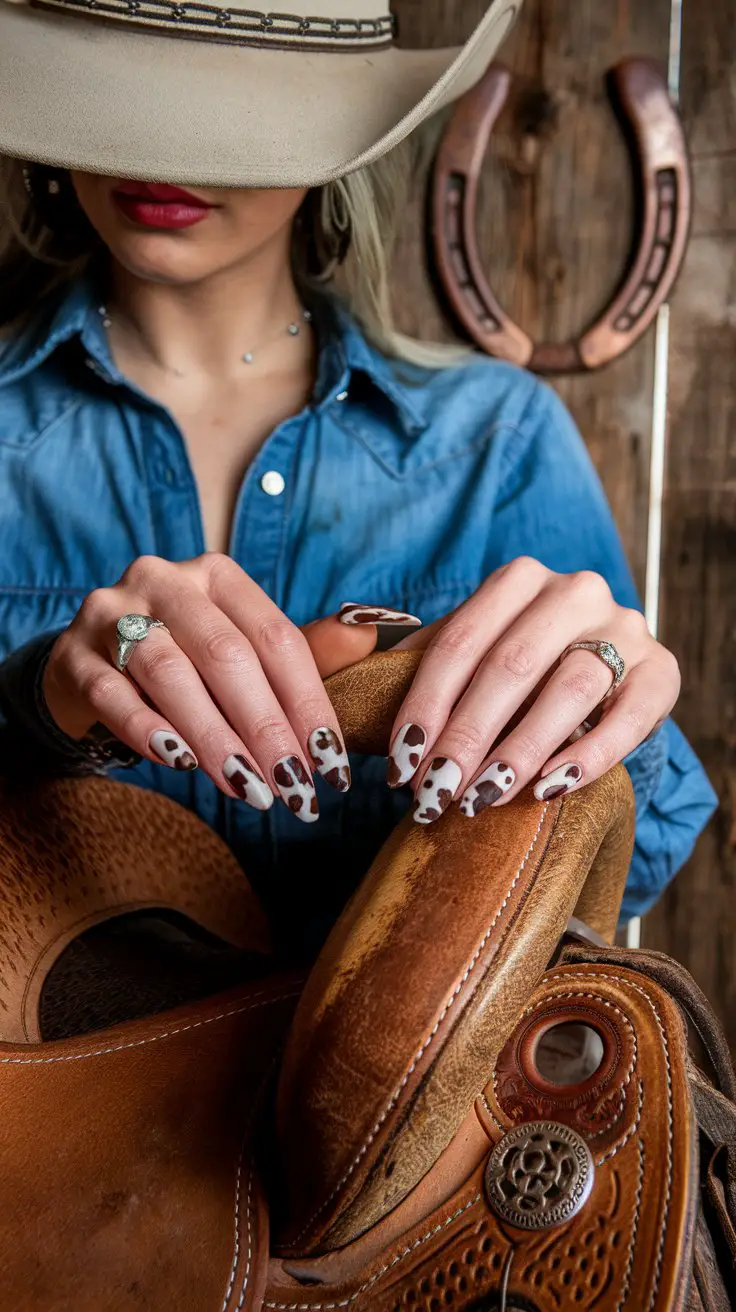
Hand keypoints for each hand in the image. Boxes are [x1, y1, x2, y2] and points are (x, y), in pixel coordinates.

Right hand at [43, 554, 401, 821]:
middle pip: (227, 655)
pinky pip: (112, 694)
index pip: (276, 637)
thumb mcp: (245, 653)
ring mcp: (111, 612)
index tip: (333, 764)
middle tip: (295, 789)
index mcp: (218, 576)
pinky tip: (181, 764)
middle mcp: (164, 580)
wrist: (87, 666)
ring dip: (215, 737)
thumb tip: (371, 633)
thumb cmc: (184, 663)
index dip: (309, 703)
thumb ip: (306, 650)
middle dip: (267, 729)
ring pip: (169, 672)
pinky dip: (150, 731)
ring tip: (248, 788)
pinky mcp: (72, 654)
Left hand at [386, 558, 679, 822]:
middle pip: (512, 665)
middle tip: (435, 791)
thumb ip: (425, 662)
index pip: (459, 643)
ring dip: (521, 748)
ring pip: (571, 687)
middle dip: (466, 735)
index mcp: (519, 579)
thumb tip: (352, 684)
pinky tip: (548, 789)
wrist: (607, 667)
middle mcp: (577, 591)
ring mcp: (626, 628)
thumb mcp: (475, 651)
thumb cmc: (522, 666)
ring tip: (483, 797)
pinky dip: (588, 755)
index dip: (424, 705)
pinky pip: (629, 716)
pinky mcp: (664, 671)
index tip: (400, 763)